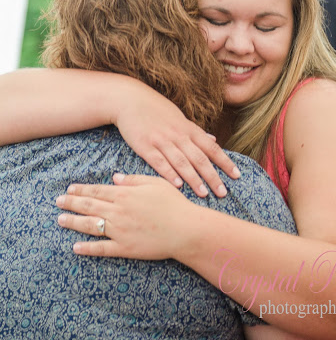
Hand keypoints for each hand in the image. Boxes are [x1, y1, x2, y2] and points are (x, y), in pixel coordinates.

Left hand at [56, 174, 193, 258]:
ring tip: (60, 220)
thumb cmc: (174, 203)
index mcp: (125, 194)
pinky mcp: (125, 248)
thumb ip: (133, 179)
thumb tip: (114, 178)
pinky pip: (102, 249)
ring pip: (91, 225)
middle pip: (90, 206)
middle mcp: (119, 211)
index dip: (82, 190)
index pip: (98, 191)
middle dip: (72, 203)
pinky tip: (76, 247)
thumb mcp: (155, 183)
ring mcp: (120, 231)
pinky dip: (87, 248)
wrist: (185, 229)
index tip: (70, 189)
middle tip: (58, 201)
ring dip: (74, 222)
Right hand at [113, 79, 239, 197]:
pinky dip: (169, 174)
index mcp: (188, 129)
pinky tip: (177, 185)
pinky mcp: (145, 146)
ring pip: (181, 162)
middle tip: (223, 193)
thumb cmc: (156, 109)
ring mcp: (162, 140)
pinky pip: (159, 162)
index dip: (225, 162)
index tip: (236, 175)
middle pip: (199, 158)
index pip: (212, 148)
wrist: (130, 100)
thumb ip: (195, 132)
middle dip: (212, 176)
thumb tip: (213, 140)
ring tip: (203, 194)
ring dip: (194, 179)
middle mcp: (178, 135)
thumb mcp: (179, 117)